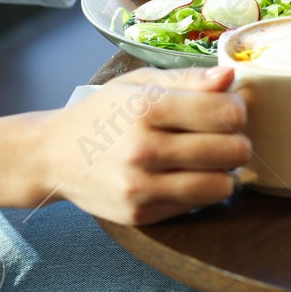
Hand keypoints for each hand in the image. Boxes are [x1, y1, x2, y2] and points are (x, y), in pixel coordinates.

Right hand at [0, 67, 250, 223]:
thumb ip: (189, 79)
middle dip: (236, 141)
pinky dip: (200, 190)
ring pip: (223, 185)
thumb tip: (230, 76)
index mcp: (147, 108)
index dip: (238, 110)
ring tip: (206, 158)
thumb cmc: (104, 113)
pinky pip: (198, 205)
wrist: (52, 156)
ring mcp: (142, 187)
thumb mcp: (140, 83)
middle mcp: (144, 150)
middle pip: (234, 151)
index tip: (227, 108)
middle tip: (219, 136)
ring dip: (224, 171)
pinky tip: (182, 175)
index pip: (228, 113)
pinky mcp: (141, 215)